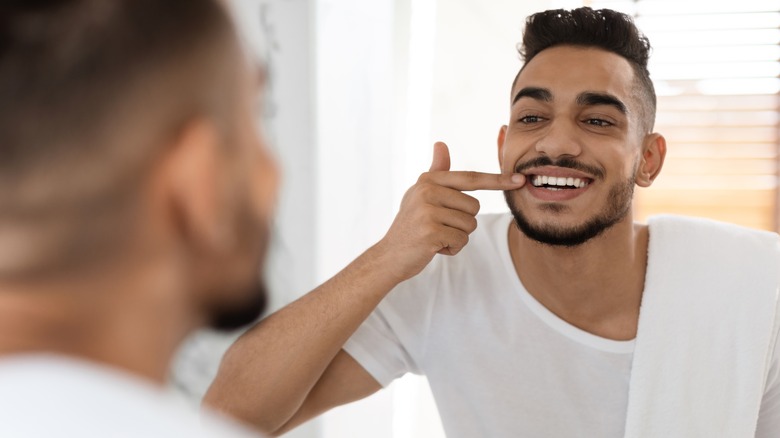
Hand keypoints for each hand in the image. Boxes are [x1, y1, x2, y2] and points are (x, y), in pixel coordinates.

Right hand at [378, 141, 524, 281]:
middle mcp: (427, 192)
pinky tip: (434, 247)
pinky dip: (452, 248)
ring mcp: (428, 211)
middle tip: (438, 226)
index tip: (520, 179)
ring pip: (470, 225)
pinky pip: (461, 240)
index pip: (470, 178)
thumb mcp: (420, 194)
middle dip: (463, 222)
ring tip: (435, 236)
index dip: (497, 180)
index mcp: (428, 180)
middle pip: (474, 207)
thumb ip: (436, 172)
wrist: (389, 256)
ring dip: (457, 236)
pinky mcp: (431, 232)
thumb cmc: (410, 225)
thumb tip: (441, 143)